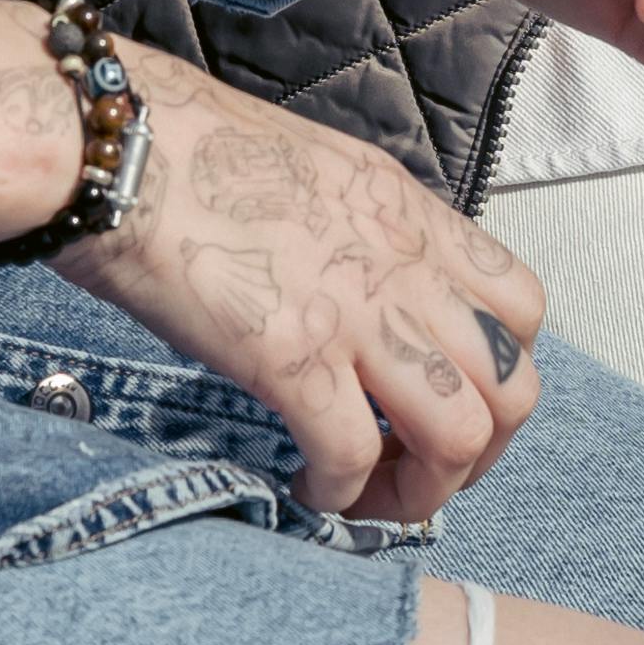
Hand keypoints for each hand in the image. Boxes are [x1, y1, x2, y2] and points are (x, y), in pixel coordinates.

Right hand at [0, 0, 551, 521]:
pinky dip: (341, 497)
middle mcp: (403, 263)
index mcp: (411, 213)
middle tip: (420, 472)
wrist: (119, 144)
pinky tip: (306, 492)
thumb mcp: (316, 173)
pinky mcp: (290, 356)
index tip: (449, 402)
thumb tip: (365, 298)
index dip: (502, 374)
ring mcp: (354, 311)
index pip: (524, 308)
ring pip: (459, 434)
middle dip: (482, 455)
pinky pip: (356, 456)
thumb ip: (362, 235)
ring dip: (423, 492)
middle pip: (514, 388)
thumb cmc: (190, 152)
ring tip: (370, 500)